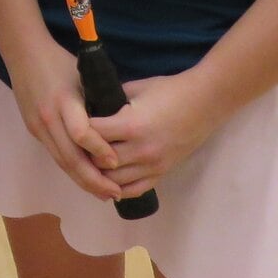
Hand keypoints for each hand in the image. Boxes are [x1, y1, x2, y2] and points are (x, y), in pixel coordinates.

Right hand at [6, 38, 124, 201]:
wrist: (24, 53)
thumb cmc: (60, 61)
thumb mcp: (84, 77)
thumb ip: (98, 103)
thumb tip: (121, 128)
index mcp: (64, 100)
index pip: (81, 133)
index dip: (100, 149)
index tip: (116, 162)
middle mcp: (48, 117)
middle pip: (70, 157)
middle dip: (94, 179)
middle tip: (115, 193)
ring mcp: (38, 126)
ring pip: (62, 162)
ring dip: (83, 181)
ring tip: (103, 193)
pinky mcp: (33, 130)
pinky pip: (55, 155)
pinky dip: (72, 170)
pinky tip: (86, 178)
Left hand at [86, 70, 222, 198]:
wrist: (205, 102)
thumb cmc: (169, 90)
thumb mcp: (136, 88)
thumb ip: (112, 99)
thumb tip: (90, 105)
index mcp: (131, 125)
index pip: (92, 135)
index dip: (79, 130)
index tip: (73, 126)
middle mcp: (140, 150)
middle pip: (100, 162)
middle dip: (86, 155)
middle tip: (77, 147)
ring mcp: (152, 164)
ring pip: (114, 181)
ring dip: (100, 173)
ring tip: (91, 163)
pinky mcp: (162, 172)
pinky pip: (135, 189)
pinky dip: (119, 188)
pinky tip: (109, 181)